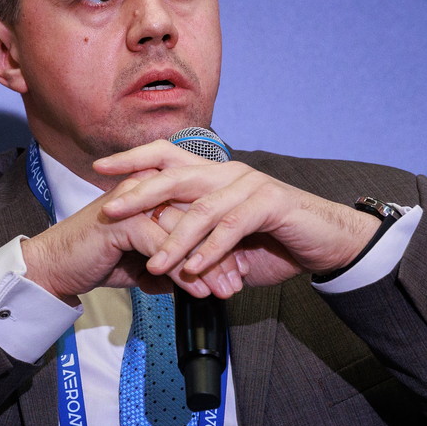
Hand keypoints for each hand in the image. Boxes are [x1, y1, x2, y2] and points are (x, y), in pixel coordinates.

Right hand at [20, 188, 245, 303]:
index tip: (240, 269)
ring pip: (186, 232)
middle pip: (199, 217)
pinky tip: (197, 292)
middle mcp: (148, 187)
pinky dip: (184, 272)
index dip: (223, 239)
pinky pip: (165, 247)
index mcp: (155, 189)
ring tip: (225, 291)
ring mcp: (136, 201)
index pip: (200, 209)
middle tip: (238, 282)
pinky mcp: (125, 221)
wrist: (55, 266)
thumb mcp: (143, 261)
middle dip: (223, 252)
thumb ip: (171, 263)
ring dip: (209, 264)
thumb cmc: (98, 259)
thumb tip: (201, 283)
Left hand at [92, 141, 379, 294]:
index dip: (133, 160)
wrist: (327, 242)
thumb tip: (156, 258)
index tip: (99, 169)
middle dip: (138, 192)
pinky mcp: (270, 203)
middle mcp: (229, 172)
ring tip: (154, 263)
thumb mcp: (227, 243)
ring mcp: (250, 185)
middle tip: (110, 211)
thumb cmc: (275, 242)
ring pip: (201, 209)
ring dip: (174, 239)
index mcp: (215, 174)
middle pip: (174, 175)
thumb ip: (195, 242)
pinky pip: (232, 228)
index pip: (167, 156)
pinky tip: (195, 269)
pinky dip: (211, 250)